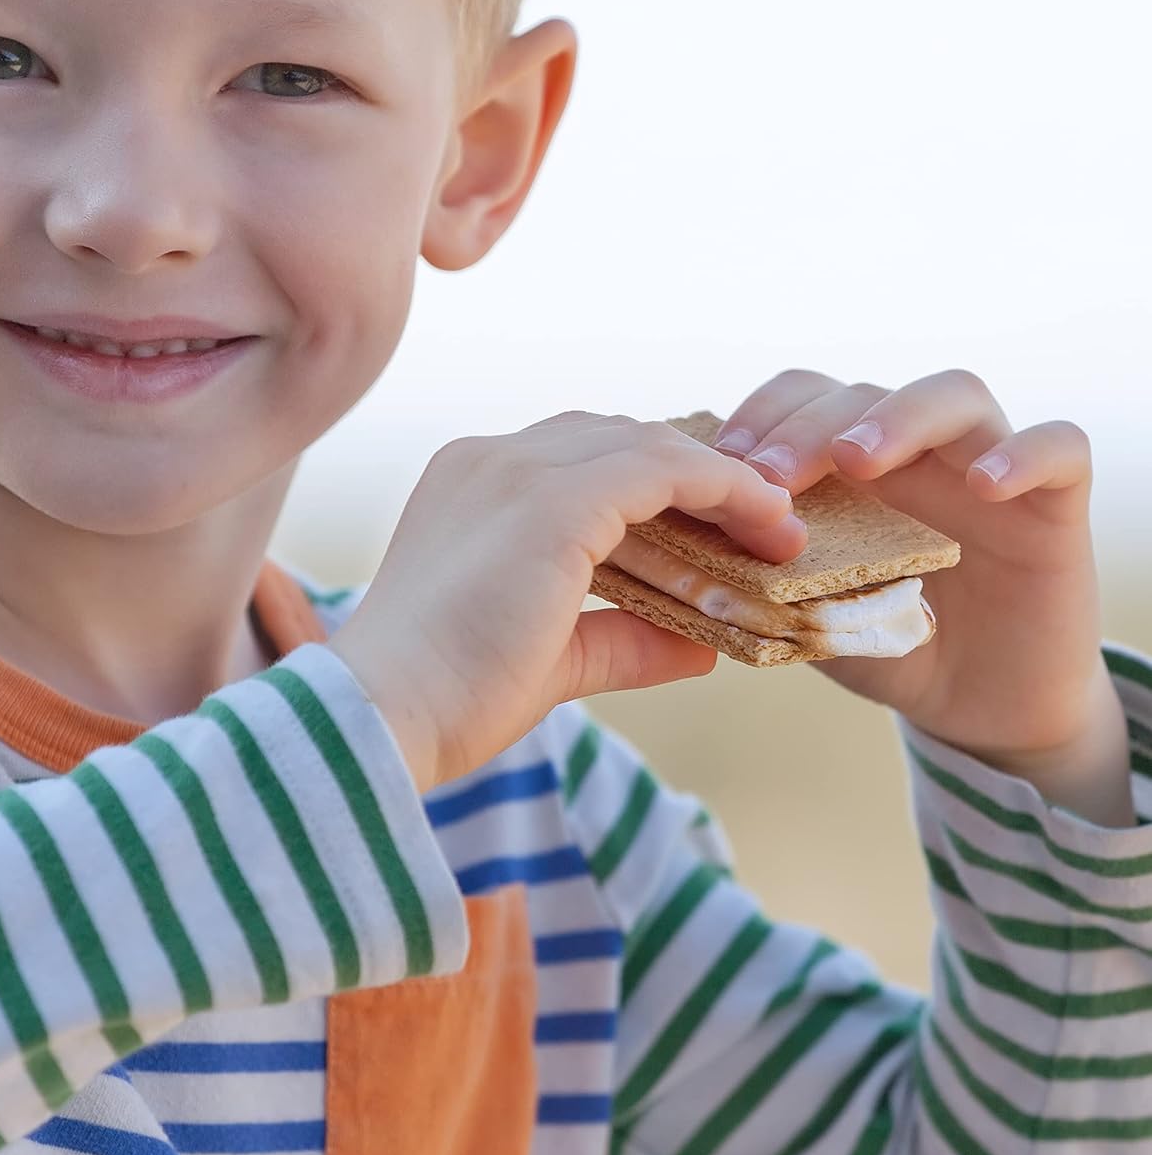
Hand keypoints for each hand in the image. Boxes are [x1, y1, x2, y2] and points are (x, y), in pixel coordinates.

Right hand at [329, 413, 806, 791]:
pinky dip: (722, 488)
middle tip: (759, 521)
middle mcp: (490, 460)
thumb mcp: (550, 658)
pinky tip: (764, 521)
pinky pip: (661, 469)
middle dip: (692, 473)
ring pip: (646, 444)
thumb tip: (703, 646)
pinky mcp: (551, 501)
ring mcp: (516, 471)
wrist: (381, 717)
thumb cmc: (443, 699)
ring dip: (719, 479)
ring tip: (775, 525)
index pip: (580, 456)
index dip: (655, 480)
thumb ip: (624, 639)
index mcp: (470, 485)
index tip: (714, 520)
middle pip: (617, 437)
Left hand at [715, 369, 1125, 813]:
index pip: (799, 400)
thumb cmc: (885, 647)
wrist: (977, 705)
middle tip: (769, 474)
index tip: (719, 465)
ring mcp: (984, 467)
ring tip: (857, 459)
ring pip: (954, 395)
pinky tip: (986, 485)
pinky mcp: (1054, 504)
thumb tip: (683, 562)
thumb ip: (762, 580)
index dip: (758, 418)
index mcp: (847, 467)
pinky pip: (1060, 449)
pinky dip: (1025, 454)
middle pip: (860, 393)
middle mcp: (913, 452)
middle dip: (806, 425)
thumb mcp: (811, 613)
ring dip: (898, 417)